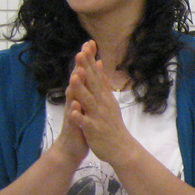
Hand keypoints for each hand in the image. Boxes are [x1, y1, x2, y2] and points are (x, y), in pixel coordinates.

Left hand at [64, 41, 136, 166]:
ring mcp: (98, 116)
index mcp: (104, 96)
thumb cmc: (112, 124)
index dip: (90, 60)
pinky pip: (85, 122)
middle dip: (86, 69)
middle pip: (92, 84)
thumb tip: (99, 62)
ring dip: (82, 89)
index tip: (86, 45)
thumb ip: (102, 81)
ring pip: (88, 101)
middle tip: (80, 53)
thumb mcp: (108, 99)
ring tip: (75, 77)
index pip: (96, 75)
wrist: (121, 148)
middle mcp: (102, 103)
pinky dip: (79, 116)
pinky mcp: (93, 129)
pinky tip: (72, 110)